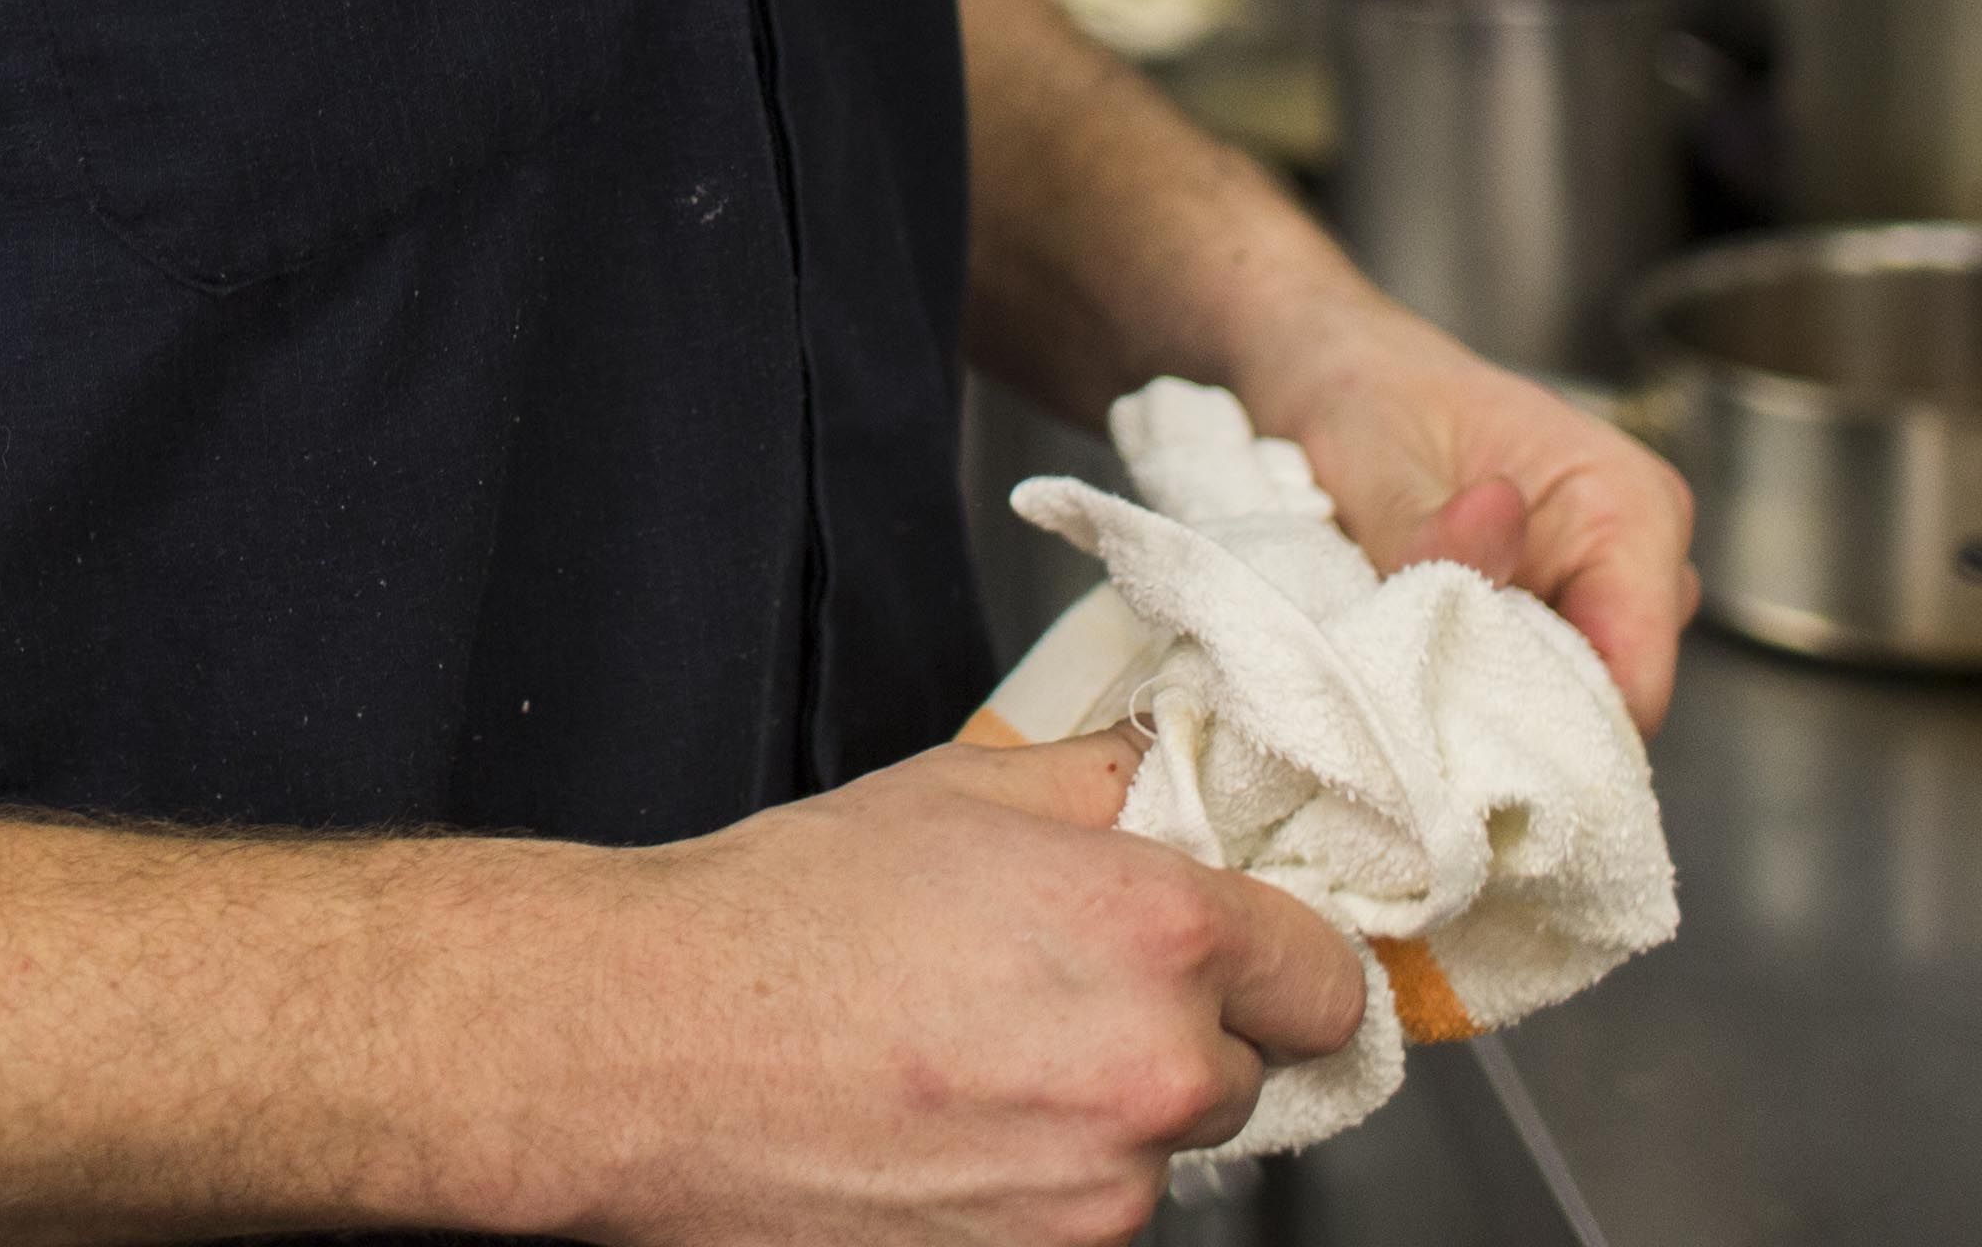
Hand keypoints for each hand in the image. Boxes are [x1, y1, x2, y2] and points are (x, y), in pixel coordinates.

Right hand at [557, 729, 1370, 1246]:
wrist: (652, 1047)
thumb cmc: (782, 918)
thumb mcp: (961, 786)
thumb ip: (1109, 780)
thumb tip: (1182, 778)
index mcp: (1160, 932)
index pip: (1328, 977)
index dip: (1276, 955)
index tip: (1235, 951)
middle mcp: (1156, 1073)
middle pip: (1250, 1071)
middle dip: (1179, 1030)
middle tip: (1058, 988)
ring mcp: (1101, 1195)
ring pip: (1161, 1150)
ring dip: (1105, 1111)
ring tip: (976, 1055)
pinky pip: (1085, 1214)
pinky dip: (1039, 1177)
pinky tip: (947, 1120)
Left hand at [1241, 307, 1699, 731]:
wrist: (1330, 371)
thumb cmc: (1364, 391)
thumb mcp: (1371, 452)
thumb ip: (1422, 521)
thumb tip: (1491, 534)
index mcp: (1629, 504)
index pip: (1636, 676)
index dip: (1552, 735)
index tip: (1458, 752)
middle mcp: (1637, 560)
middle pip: (1602, 709)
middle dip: (1507, 727)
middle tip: (1406, 723)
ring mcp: (1597, 595)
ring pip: (1558, 709)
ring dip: (1477, 709)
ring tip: (1393, 678)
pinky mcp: (1548, 618)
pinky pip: (1521, 690)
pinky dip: (1462, 691)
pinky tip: (1404, 667)